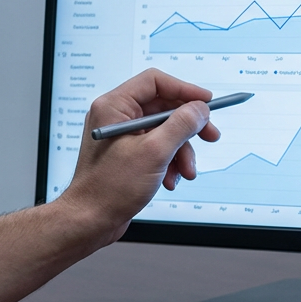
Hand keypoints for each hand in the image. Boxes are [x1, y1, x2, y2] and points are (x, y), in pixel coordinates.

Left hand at [60, 69, 221, 242]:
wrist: (91, 219)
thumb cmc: (110, 187)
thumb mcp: (155, 152)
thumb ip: (182, 125)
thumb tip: (199, 109)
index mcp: (114, 107)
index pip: (155, 82)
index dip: (185, 90)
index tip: (206, 102)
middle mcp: (117, 117)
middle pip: (165, 107)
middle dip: (189, 127)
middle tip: (209, 135)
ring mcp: (122, 135)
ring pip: (166, 130)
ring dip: (182, 151)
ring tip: (186, 171)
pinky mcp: (129, 153)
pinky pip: (159, 147)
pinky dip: (171, 161)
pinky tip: (170, 178)